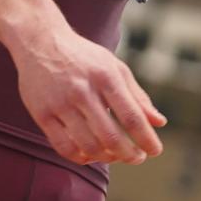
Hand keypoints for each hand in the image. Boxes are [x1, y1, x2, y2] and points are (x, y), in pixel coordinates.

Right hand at [11, 25, 166, 165]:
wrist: (40, 41)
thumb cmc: (84, 57)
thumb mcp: (114, 67)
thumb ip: (137, 96)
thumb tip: (160, 123)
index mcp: (106, 76)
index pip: (132, 117)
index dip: (146, 139)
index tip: (155, 151)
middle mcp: (83, 90)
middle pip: (111, 137)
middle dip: (129, 155)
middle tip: (137, 158)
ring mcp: (61, 103)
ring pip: (88, 146)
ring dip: (107, 158)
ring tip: (115, 156)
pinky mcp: (42, 113)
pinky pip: (64, 147)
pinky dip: (81, 158)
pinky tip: (90, 155)